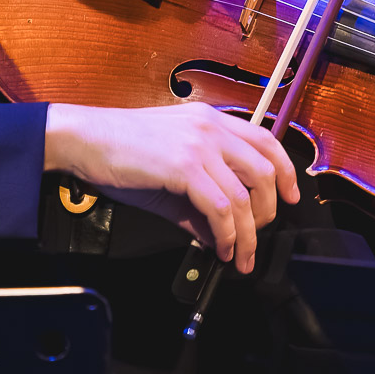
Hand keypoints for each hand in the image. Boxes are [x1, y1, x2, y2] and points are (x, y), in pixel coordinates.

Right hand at [44, 102, 299, 273]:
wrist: (84, 140)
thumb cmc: (120, 150)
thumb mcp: (169, 172)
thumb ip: (198, 200)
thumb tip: (218, 234)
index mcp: (210, 119)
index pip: (266, 139)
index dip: (285, 171)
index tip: (289, 198)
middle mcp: (211, 126)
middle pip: (264, 170)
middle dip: (269, 212)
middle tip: (258, 237)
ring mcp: (198, 144)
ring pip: (245, 194)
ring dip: (248, 233)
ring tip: (238, 254)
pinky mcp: (183, 166)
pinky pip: (221, 207)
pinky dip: (227, 233)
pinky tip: (219, 247)